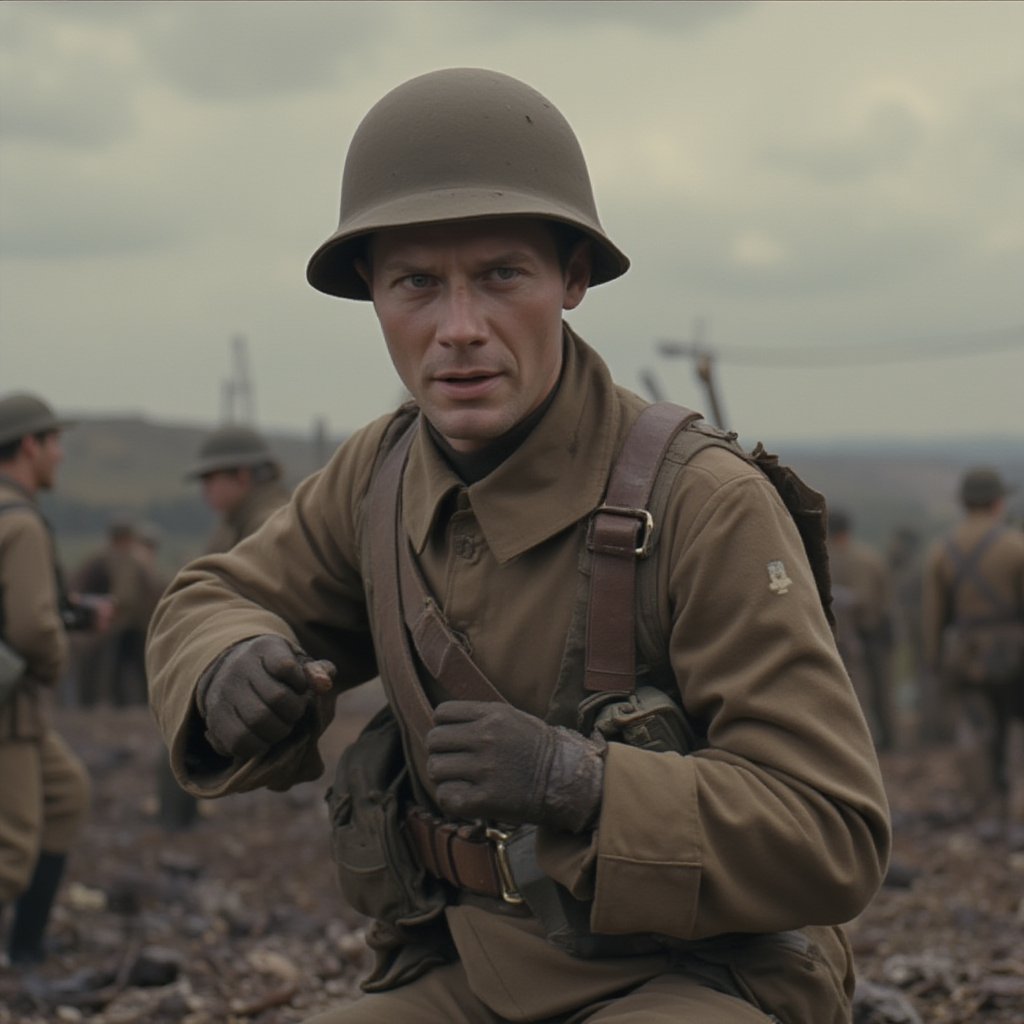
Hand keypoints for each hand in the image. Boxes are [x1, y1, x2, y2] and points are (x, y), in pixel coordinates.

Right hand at [196, 636, 335, 760]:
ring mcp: (224, 693)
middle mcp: (239, 668)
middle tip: (294, 712)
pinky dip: (259, 745)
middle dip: (294, 711)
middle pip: (277, 698)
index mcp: (263, 648)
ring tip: (281, 725)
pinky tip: (264, 737)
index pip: (286, 666)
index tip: (299, 686)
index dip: (301, 683)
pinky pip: (240, 741)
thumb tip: (325, 685)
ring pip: (258, 721)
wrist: (230, 672)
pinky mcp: (215, 719)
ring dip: (279, 730)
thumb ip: (316, 671)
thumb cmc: (274, 671)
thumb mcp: (296, 662)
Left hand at [425, 701, 604, 832]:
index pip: (442, 714)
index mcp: (492, 715)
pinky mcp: (485, 799)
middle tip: (452, 761)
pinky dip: (449, 798)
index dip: (442, 726)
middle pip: (434, 741)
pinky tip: (462, 796)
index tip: (452, 738)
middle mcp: (485, 739)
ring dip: (443, 776)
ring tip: (458, 780)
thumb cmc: (536, 748)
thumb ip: (479, 716)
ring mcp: (484, 769)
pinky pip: (446, 797)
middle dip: (439, 752)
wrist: (565, 780)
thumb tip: (443, 722)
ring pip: (436, 769)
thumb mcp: (512, 717)